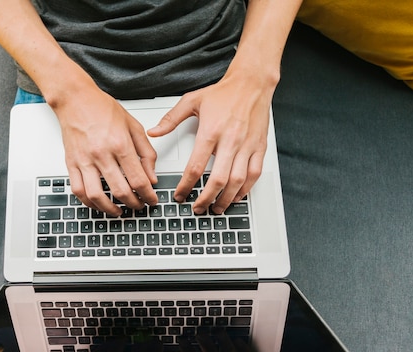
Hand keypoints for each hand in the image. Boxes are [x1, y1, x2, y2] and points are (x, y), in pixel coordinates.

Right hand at [55, 88, 158, 216]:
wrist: (75, 99)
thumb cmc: (102, 109)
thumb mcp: (133, 126)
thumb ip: (146, 153)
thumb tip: (152, 176)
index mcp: (120, 144)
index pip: (139, 180)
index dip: (148, 195)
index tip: (152, 200)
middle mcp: (101, 154)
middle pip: (121, 191)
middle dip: (134, 204)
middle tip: (139, 206)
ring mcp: (84, 160)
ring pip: (97, 196)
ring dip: (111, 209)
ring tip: (119, 211)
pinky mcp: (71, 163)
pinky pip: (78, 190)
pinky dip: (89, 202)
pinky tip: (99, 203)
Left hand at [148, 75, 271, 214]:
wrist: (252, 83)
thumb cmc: (223, 93)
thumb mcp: (192, 101)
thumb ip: (170, 119)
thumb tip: (153, 132)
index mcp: (210, 132)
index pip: (195, 167)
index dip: (186, 186)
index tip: (180, 195)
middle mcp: (230, 141)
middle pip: (218, 180)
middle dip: (206, 199)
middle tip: (198, 208)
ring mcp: (246, 146)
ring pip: (237, 181)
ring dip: (225, 199)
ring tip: (216, 208)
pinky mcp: (259, 147)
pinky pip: (254, 174)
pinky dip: (245, 189)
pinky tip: (235, 196)